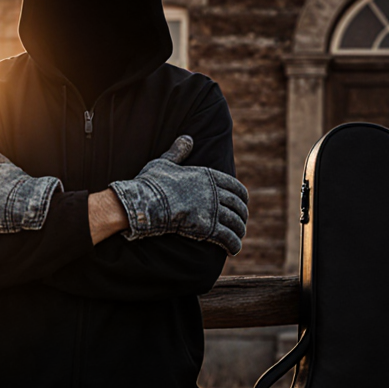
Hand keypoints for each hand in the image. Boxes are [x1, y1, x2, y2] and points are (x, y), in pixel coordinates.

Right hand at [108, 135, 248, 254]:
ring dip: (239, 230)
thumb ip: (178, 151)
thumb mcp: (165, 162)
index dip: (242, 196)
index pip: (234, 186)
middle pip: (237, 205)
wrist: (144, 202)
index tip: (244, 202)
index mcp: (208, 176)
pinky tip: (234, 249)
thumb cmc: (151, 183)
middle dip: (242, 215)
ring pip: (235, 222)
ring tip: (239, 237)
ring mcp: (212, 210)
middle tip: (241, 222)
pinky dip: (234, 244)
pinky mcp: (208, 228)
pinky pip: (228, 237)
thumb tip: (187, 138)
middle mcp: (214, 192)